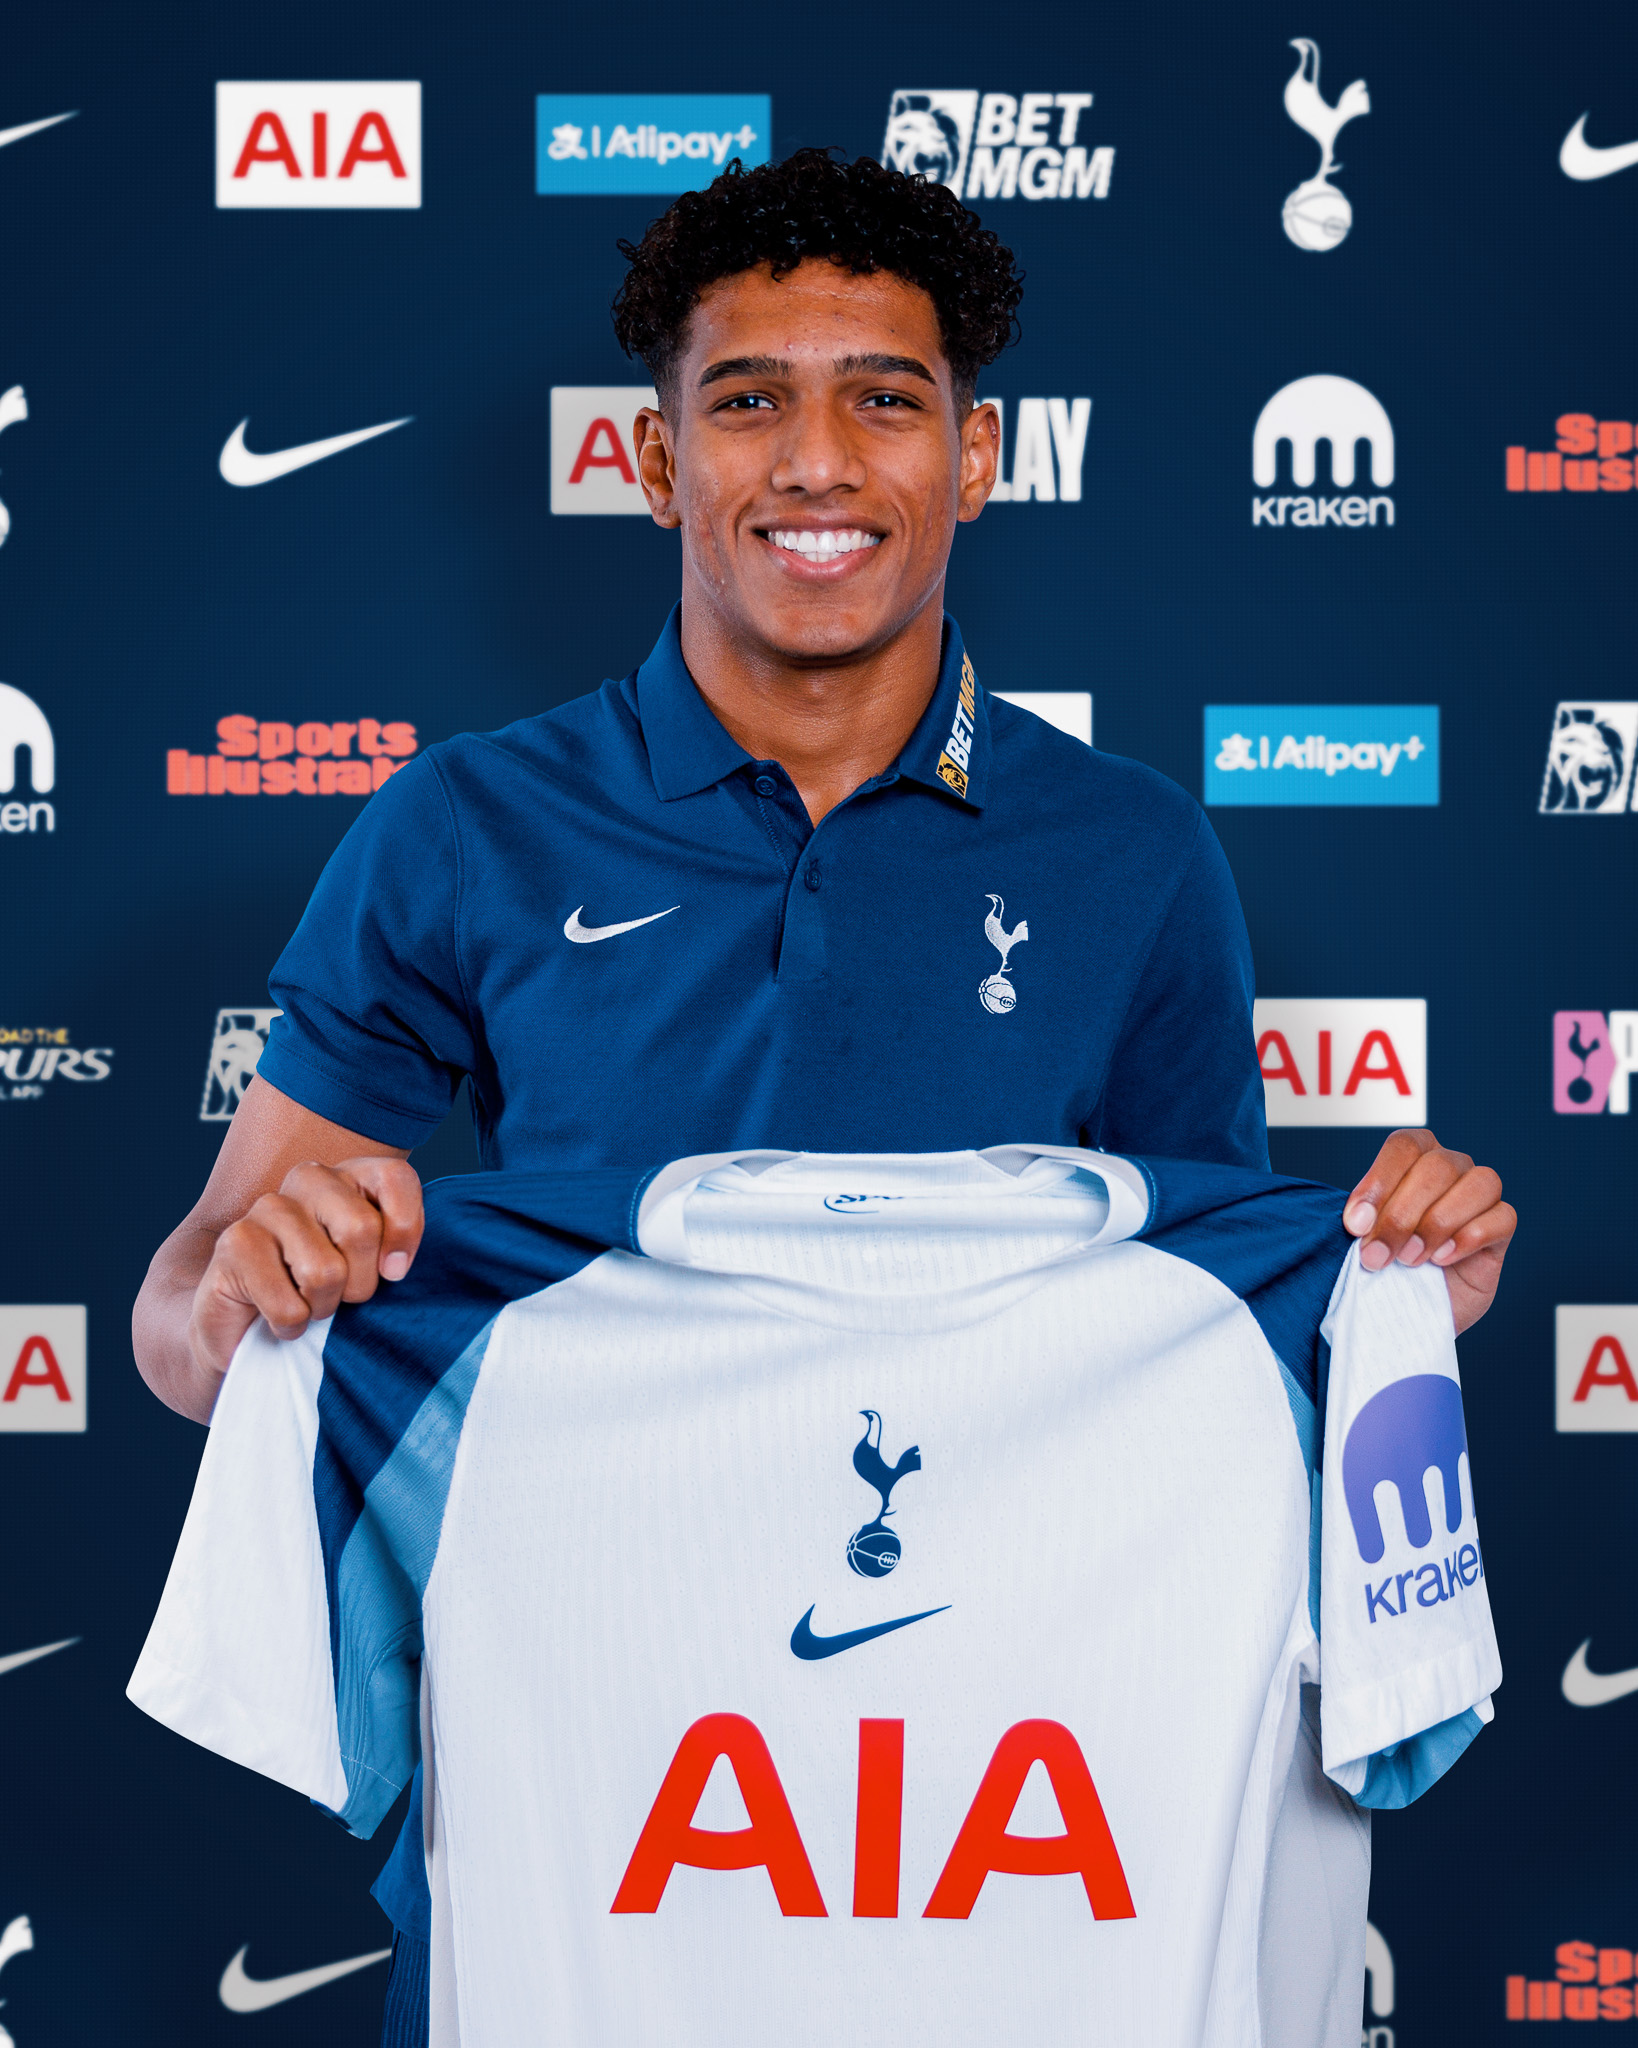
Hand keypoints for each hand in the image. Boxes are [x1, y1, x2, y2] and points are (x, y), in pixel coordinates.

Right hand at [188, 1156, 423, 1390]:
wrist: (249, 1324)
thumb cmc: (325, 1290)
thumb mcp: (374, 1268)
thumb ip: (397, 1252)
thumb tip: (393, 1267)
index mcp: (351, 1176)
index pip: (395, 1178)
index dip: (405, 1230)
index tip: (394, 1271)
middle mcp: (310, 1179)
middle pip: (361, 1229)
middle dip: (360, 1283)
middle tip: (341, 1294)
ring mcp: (269, 1206)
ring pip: (324, 1272)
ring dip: (323, 1307)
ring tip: (308, 1303)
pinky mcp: (235, 1242)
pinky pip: (288, 1306)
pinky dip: (292, 1326)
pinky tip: (280, 1317)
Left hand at [1343, 1129, 1514, 1334]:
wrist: (1412, 1306)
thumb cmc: (1386, 1260)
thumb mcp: (1365, 1236)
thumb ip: (1363, 1220)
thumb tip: (1358, 1220)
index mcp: (1415, 1155)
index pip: (1405, 1144)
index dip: (1379, 1182)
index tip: (1355, 1225)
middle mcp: (1452, 1166)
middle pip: (1437, 1167)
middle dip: (1401, 1216)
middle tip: (1376, 1256)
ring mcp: (1481, 1195)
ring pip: (1478, 1184)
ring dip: (1437, 1224)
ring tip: (1409, 1259)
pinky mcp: (1501, 1228)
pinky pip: (1502, 1218)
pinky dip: (1468, 1238)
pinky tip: (1441, 1260)